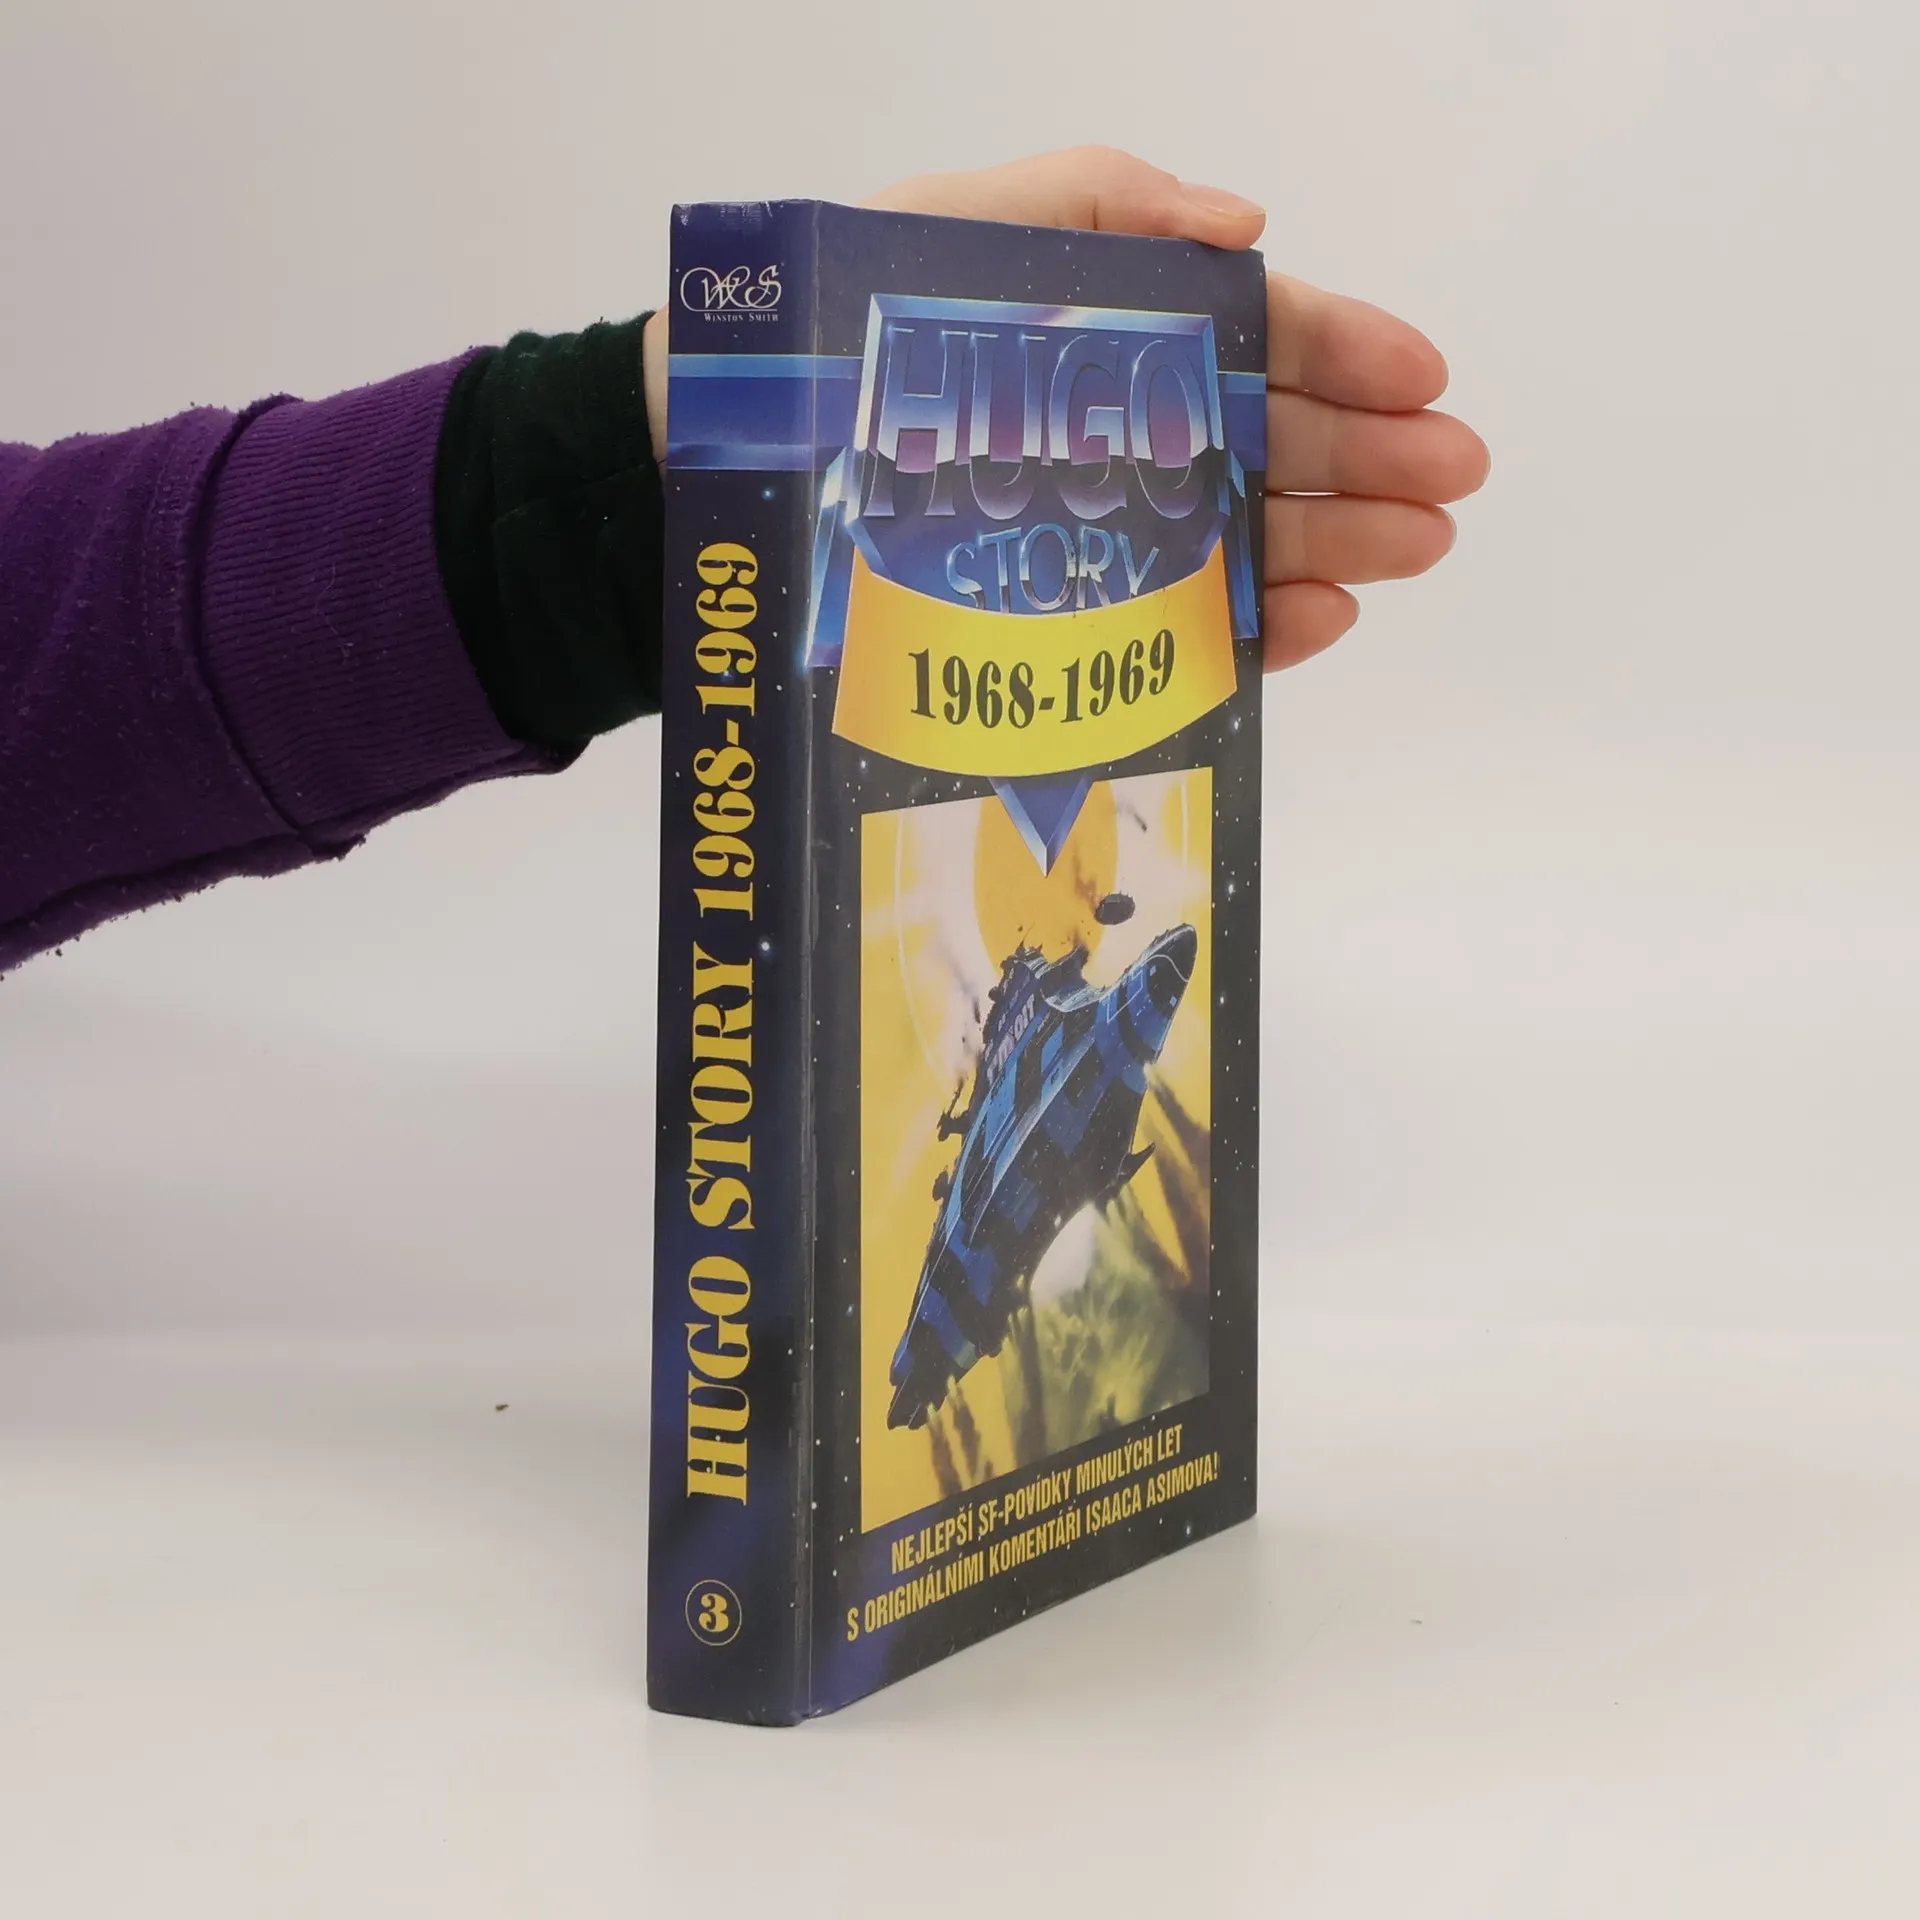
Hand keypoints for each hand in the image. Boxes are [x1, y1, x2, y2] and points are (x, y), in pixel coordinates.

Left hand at [867, 149, 1487, 670]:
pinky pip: (1185, 622)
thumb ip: (1099, 202)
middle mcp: (1127, 435)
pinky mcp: (1079, 619)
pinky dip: (1259, 622)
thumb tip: (1246, 220)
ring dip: (1342, 541)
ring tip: (1418, 547)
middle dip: (1374, 455)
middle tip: (1454, 476)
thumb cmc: (845, 333)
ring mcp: (1110, 529)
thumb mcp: (959, 224)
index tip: (1427, 374)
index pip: (1255, 333)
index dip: (1346, 348)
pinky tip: (1322, 611)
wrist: (751, 460)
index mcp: (1117, 331)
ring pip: (1249, 533)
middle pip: (1275, 440)